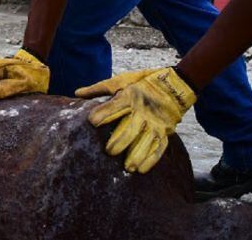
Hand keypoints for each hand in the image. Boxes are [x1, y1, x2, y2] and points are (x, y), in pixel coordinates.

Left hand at [76, 67, 196, 173]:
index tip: (92, 122)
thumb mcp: (120, 81)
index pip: (116, 105)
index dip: (104, 113)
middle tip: (109, 152)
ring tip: (128, 168)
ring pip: (147, 140)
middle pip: (132, 128)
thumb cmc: (141, 83)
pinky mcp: (165, 131)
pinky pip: (159, 147)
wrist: (174, 85)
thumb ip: (99, 89)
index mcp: (130, 96)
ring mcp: (156, 122)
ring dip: (137, 155)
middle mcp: (143, 110)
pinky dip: (151, 159)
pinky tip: (142, 169)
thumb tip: (77, 93)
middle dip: (121, 141)